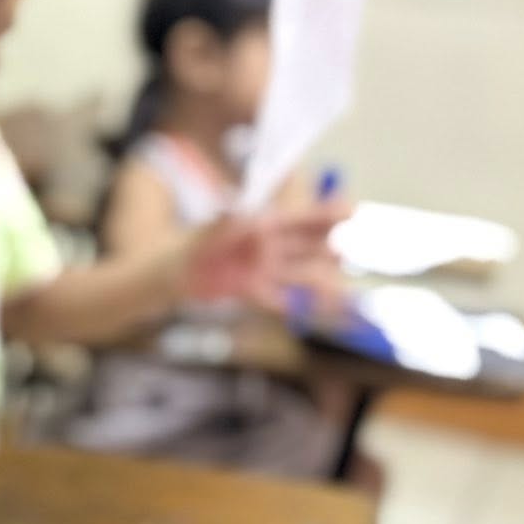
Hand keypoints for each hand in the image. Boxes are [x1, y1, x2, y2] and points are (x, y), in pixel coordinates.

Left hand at [185, 200, 346, 314]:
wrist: (174, 274)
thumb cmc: (191, 245)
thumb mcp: (202, 233)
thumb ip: (221, 224)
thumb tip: (236, 211)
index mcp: (262, 223)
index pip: (299, 217)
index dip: (325, 212)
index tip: (349, 209)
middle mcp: (270, 246)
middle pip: (309, 245)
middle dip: (328, 248)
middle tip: (342, 252)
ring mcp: (266, 270)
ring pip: (302, 274)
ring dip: (320, 282)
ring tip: (339, 294)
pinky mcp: (255, 292)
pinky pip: (280, 300)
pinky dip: (294, 307)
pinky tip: (309, 315)